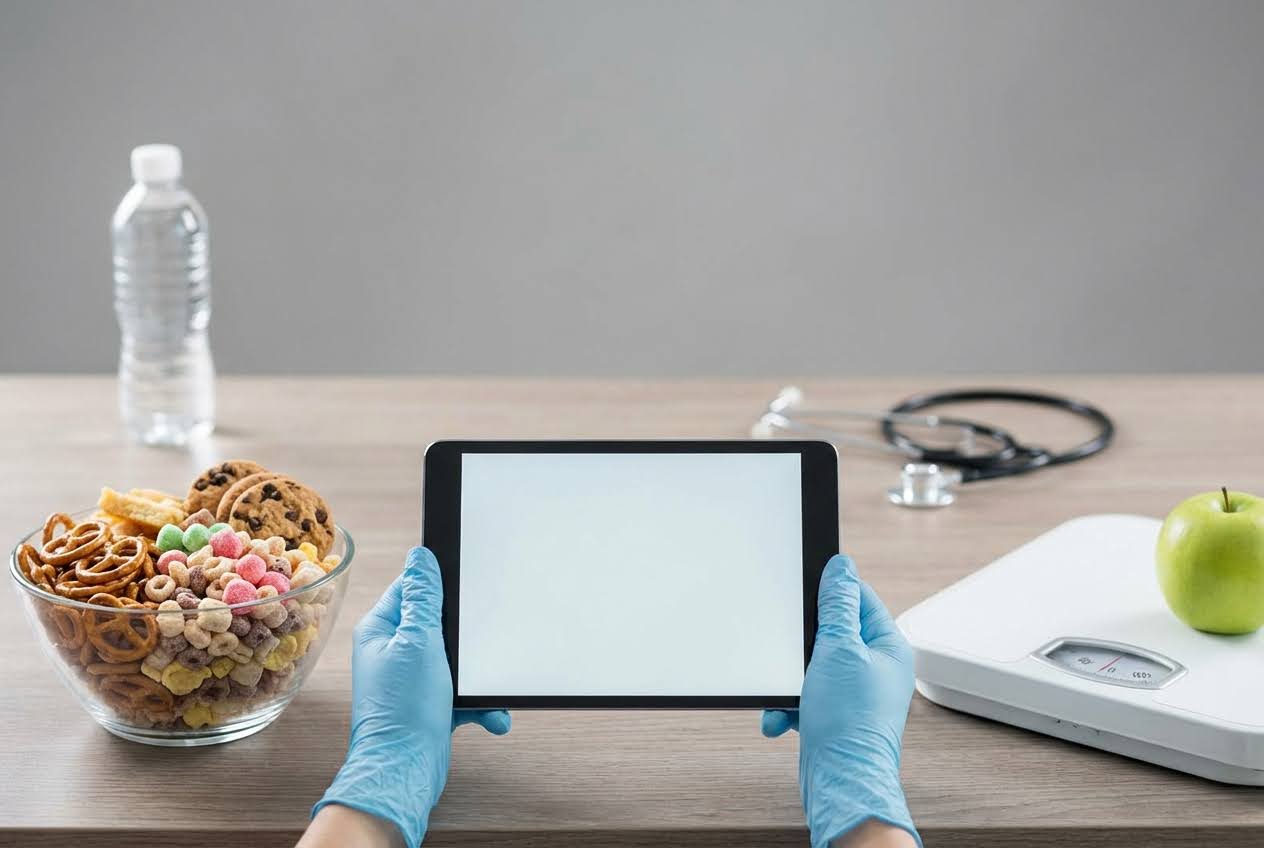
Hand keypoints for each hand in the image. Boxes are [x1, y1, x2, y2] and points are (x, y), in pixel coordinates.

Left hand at [312, 547, 509, 846]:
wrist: (405, 773)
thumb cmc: (404, 711)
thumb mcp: (418, 642)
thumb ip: (423, 599)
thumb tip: (421, 557)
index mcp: (380, 630)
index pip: (411, 589)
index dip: (440, 586)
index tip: (467, 585)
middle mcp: (392, 652)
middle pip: (438, 622)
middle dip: (466, 635)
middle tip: (479, 640)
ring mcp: (411, 678)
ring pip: (455, 658)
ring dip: (476, 675)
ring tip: (486, 687)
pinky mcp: (429, 703)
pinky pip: (461, 691)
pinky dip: (478, 702)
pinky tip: (490, 713)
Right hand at [762, 555, 919, 847]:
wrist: (839, 782)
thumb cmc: (850, 725)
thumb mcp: (839, 650)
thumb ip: (838, 606)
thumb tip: (841, 567)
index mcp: (888, 647)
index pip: (860, 598)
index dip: (832, 590)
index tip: (805, 583)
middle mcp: (875, 668)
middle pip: (831, 631)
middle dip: (802, 645)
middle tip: (795, 651)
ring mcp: (854, 691)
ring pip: (811, 664)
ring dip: (791, 679)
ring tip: (788, 694)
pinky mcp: (833, 712)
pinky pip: (804, 693)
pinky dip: (789, 703)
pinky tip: (782, 717)